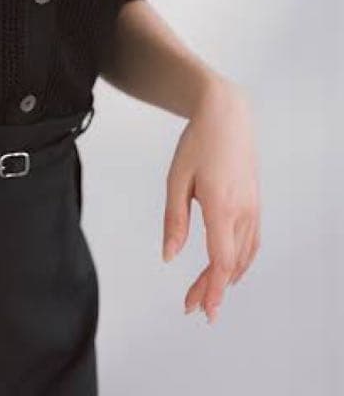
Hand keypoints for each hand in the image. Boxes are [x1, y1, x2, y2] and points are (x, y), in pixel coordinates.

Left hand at [161, 79, 260, 322]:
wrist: (227, 115)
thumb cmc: (199, 143)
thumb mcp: (177, 179)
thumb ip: (174, 220)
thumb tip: (169, 255)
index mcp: (221, 206)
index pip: (220, 261)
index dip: (211, 289)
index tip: (201, 310)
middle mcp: (243, 212)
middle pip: (231, 264)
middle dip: (212, 289)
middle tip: (192, 306)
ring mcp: (253, 208)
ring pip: (244, 256)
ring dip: (227, 278)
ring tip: (206, 293)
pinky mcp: (255, 203)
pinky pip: (251, 242)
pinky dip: (239, 261)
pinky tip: (227, 268)